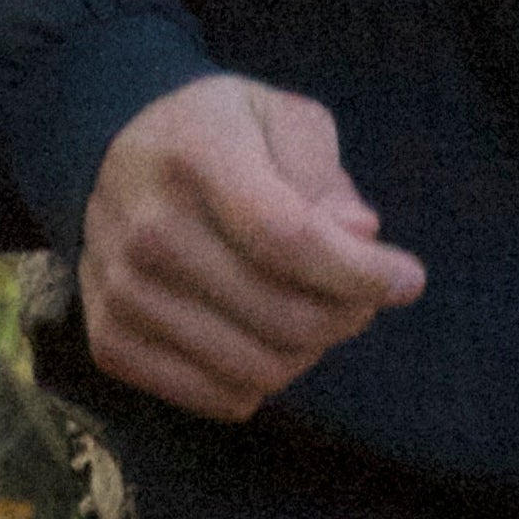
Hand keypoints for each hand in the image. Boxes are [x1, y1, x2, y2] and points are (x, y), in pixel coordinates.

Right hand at [80, 74, 423, 421]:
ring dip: (307, 353)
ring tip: (308, 311)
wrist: (110, 159)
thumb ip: (325, 175)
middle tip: (357, 296)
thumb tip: (358, 237)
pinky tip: (258, 337)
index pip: (290, 240)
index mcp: (196, 157)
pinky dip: (260, 382)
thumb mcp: (281, 119)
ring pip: (260, 370)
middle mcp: (148, 229)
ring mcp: (122, 292)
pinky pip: (220, 398)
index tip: (407, 280)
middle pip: (286, 319)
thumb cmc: (219, 139)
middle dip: (347, 315)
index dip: (360, 273)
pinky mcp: (111, 341)